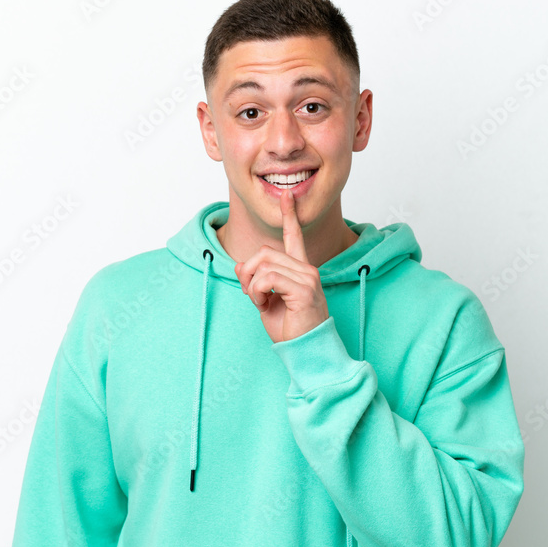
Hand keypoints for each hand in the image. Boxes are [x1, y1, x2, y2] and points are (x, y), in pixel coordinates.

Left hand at [234, 189, 329, 342]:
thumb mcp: (265, 301)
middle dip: (247, 272)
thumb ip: (255, 281)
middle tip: (249, 294)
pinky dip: (257, 292)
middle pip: (264, 252)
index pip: (293, 237)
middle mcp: (307, 269)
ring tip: (259, 302)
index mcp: (300, 269)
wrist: (305, 351)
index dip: (289, 215)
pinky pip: (267, 279)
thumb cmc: (290, 329)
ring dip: (251, 285)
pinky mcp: (304, 289)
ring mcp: (308, 277)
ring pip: (263, 264)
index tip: (286, 195)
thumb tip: (240, 264)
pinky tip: (263, 305)